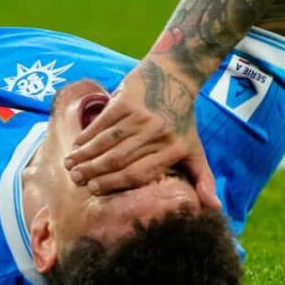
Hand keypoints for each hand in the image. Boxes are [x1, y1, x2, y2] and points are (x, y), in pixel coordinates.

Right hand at [63, 64, 220, 209]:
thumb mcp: (195, 149)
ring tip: (70, 165)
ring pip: (106, 142)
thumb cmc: (182, 120)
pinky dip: (87, 135)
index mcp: (173, 149)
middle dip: (94, 171)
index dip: (113, 183)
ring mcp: (141, 116)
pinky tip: (76, 145)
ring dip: (85, 155)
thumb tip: (214, 206)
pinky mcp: (126, 101)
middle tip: (76, 180)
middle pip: (118, 159)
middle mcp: (157, 134)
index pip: (138, 173)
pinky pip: (102, 123)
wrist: (174, 77)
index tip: (94, 190)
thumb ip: (204, 179)